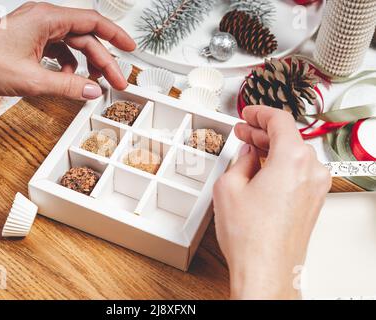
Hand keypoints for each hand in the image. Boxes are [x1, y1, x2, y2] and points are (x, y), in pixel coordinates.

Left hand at [0, 2, 135, 98]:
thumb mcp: (33, 79)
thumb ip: (69, 85)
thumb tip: (93, 91)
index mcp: (47, 18)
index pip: (93, 22)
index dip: (116, 36)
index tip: (131, 48)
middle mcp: (43, 18)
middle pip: (85, 38)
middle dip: (103, 61)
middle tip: (117, 81)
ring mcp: (36, 29)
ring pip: (73, 45)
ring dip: (85, 64)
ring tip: (92, 83)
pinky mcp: (30, 40)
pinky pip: (58, 50)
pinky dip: (67, 65)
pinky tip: (67, 78)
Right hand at [213, 106, 331, 299]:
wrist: (265, 270)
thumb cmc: (250, 237)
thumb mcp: (228, 186)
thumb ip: (239, 161)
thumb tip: (247, 155)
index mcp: (293, 159)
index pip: (280, 120)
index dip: (259, 112)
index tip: (248, 113)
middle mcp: (311, 171)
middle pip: (288, 137)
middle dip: (262, 132)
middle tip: (243, 131)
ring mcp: (315, 188)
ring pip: (294, 155)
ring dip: (271, 149)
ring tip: (249, 150)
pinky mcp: (313, 202)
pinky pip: (297, 172)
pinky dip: (280, 165)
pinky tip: (261, 170)